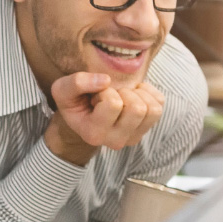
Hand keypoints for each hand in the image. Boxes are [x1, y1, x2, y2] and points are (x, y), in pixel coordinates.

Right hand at [44, 73, 163, 165]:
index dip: (105, 91)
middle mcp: (115, 141)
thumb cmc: (74, 101)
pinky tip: (132, 95)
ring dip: (137, 94)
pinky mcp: (146, 128)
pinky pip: (159, 103)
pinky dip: (148, 92)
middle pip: (137, 109)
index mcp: (94, 134)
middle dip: (124, 92)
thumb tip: (106, 80)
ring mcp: (133, 137)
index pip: (113, 104)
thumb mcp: (63, 89)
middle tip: (111, 95)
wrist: (84, 113)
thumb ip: (77, 83)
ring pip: (152, 109)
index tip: (96, 97)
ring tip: (121, 95)